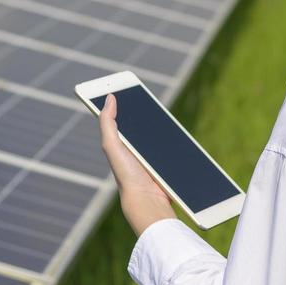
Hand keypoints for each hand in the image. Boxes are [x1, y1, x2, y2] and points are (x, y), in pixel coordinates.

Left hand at [97, 92, 177, 236]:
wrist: (148, 201)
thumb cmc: (127, 175)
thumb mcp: (112, 145)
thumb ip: (108, 122)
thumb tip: (109, 97)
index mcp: (121, 145)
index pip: (122, 117)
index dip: (124, 101)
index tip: (128, 84)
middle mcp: (135, 149)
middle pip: (143, 122)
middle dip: (146, 108)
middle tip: (146, 94)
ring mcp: (152, 156)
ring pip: (159, 133)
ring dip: (163, 124)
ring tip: (162, 111)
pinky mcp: (167, 163)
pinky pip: (173, 145)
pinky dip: (176, 138)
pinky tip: (177, 130)